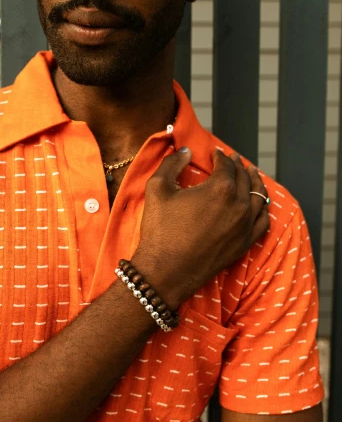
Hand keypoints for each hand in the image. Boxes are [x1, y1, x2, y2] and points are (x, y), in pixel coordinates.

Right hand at [131, 148, 269, 309]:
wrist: (166, 271)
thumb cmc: (160, 229)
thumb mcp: (157, 188)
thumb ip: (172, 163)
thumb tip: (185, 150)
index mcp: (220, 188)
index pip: (226, 164)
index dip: (220, 156)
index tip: (215, 153)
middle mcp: (239, 205)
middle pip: (244, 178)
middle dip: (238, 165)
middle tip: (234, 159)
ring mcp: (245, 226)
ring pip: (258, 197)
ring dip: (255, 182)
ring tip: (252, 174)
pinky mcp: (245, 243)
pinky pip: (262, 221)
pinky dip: (262, 209)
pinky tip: (258, 204)